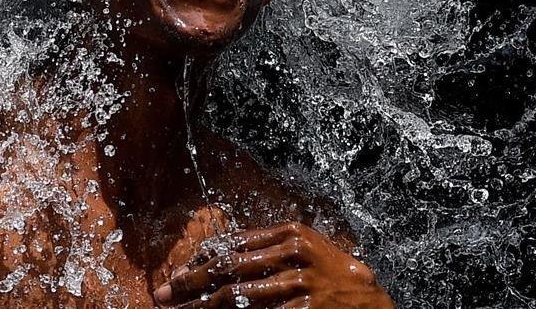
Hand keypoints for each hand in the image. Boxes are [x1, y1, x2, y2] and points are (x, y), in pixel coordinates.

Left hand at [153, 221, 393, 307]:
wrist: (371, 301)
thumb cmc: (332, 274)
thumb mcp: (303, 250)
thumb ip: (265, 249)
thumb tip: (215, 256)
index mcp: (290, 233)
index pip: (232, 244)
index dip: (199, 261)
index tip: (175, 276)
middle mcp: (294, 253)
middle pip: (228, 268)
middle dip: (190, 283)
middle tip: (164, 296)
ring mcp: (300, 283)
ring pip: (238, 296)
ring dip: (203, 307)